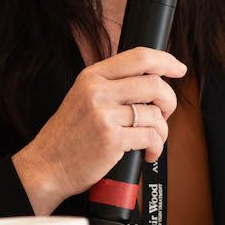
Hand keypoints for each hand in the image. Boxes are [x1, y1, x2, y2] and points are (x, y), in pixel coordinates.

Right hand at [13, 48, 186, 214]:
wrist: (46, 167)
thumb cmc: (67, 137)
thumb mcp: (81, 98)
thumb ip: (110, 86)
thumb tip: (150, 81)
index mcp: (92, 77)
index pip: (138, 57)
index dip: (165, 61)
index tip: (179, 68)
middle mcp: (97, 91)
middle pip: (154, 84)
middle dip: (169, 101)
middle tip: (164, 114)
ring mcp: (104, 115)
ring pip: (155, 113)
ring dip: (163, 129)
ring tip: (153, 138)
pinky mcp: (112, 139)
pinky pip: (151, 137)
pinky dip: (156, 147)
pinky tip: (148, 152)